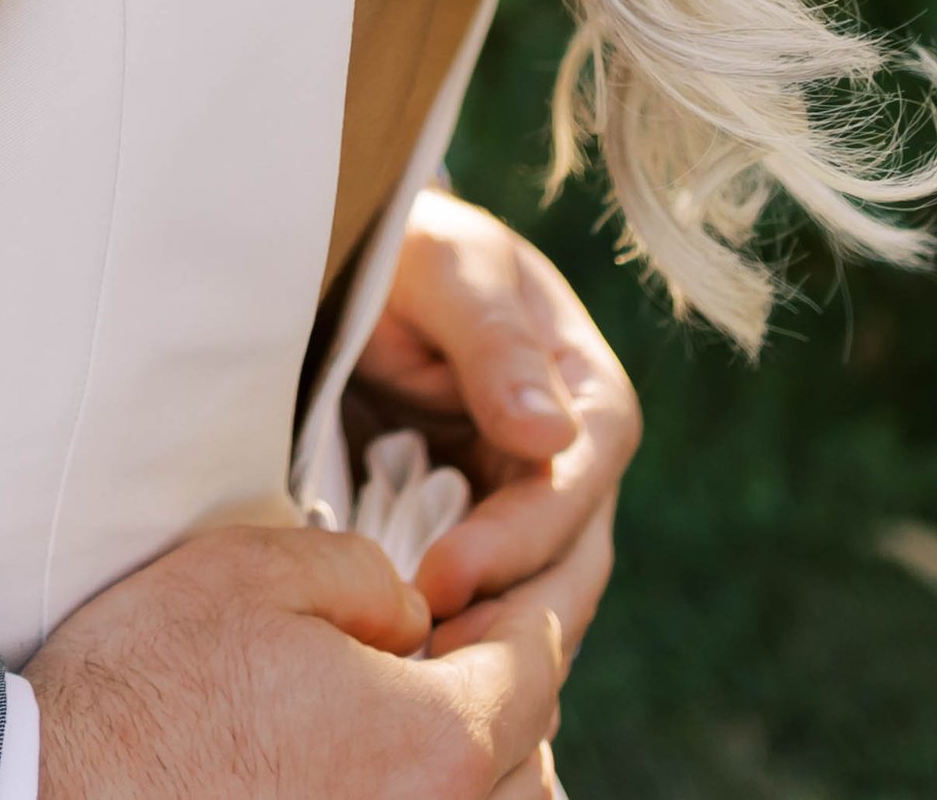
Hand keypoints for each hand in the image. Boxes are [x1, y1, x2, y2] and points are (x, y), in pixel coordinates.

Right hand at [28, 523, 565, 799]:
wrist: (59, 789)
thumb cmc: (154, 678)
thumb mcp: (259, 571)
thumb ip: (369, 578)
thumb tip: (418, 617)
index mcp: (436, 744)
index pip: (537, 659)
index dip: (535, 594)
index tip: (531, 556)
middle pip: (531, 745)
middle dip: (514, 673)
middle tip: (475, 617)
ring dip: (486, 746)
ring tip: (439, 687)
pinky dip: (442, 788)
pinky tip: (387, 747)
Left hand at [352, 189, 637, 641]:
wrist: (350, 266)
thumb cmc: (400, 249)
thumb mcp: (439, 266)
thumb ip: (491, 340)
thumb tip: (553, 436)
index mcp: (586, 389)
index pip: (579, 481)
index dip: (518, 537)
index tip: (441, 574)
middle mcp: (573, 461)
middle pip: (571, 563)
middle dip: (506, 617)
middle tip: (426, 663)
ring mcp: (530, 509)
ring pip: (537, 604)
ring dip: (485, 649)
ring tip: (410, 684)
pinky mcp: (483, 543)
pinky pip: (492, 611)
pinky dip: (464, 649)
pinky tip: (412, 687)